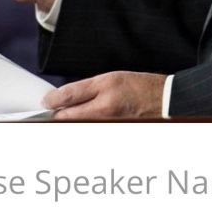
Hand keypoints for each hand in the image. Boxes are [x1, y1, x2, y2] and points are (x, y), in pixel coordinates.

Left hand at [44, 73, 166, 121]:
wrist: (165, 102)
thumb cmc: (139, 87)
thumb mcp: (110, 79)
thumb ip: (84, 89)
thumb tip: (59, 99)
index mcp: (104, 90)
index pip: (67, 98)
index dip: (51, 101)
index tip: (46, 102)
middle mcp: (105, 110)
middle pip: (67, 118)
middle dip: (58, 115)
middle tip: (54, 112)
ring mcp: (108, 125)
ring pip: (77, 127)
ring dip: (70, 123)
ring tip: (70, 118)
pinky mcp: (112, 132)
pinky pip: (89, 131)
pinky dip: (83, 128)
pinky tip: (85, 123)